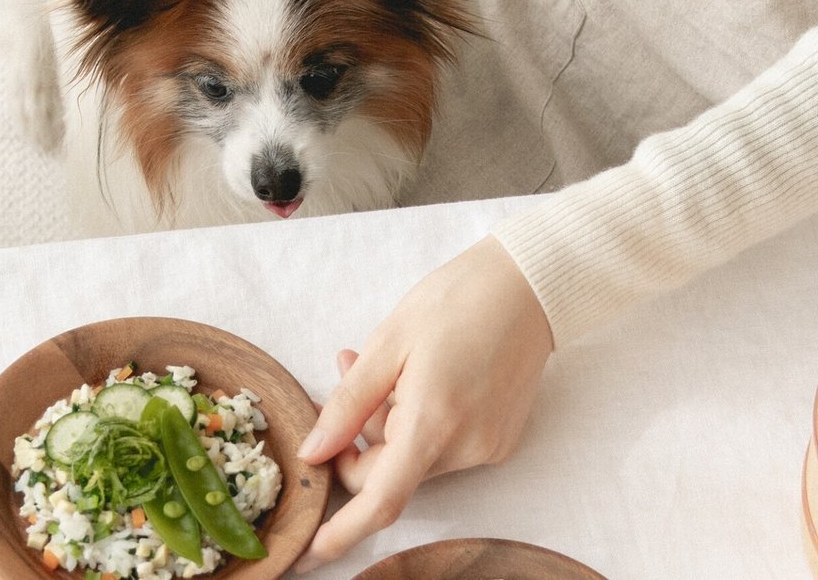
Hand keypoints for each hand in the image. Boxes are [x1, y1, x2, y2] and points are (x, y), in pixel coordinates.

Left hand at [292, 235, 553, 572]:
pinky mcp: (499, 440)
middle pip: (388, 473)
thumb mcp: (387, 344)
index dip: (340, 534)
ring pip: (412, 459)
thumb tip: (312, 453)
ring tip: (384, 364)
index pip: (380, 501)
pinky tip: (417, 377)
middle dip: (356, 437)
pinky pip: (440, 447)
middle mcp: (465, 447)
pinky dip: (416, 422)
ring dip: (386, 423)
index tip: (307, 555)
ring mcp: (487, 448)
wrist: (530, 285)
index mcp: (433, 423)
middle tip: (344, 370)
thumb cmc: (456, 301)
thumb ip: (347, 404)